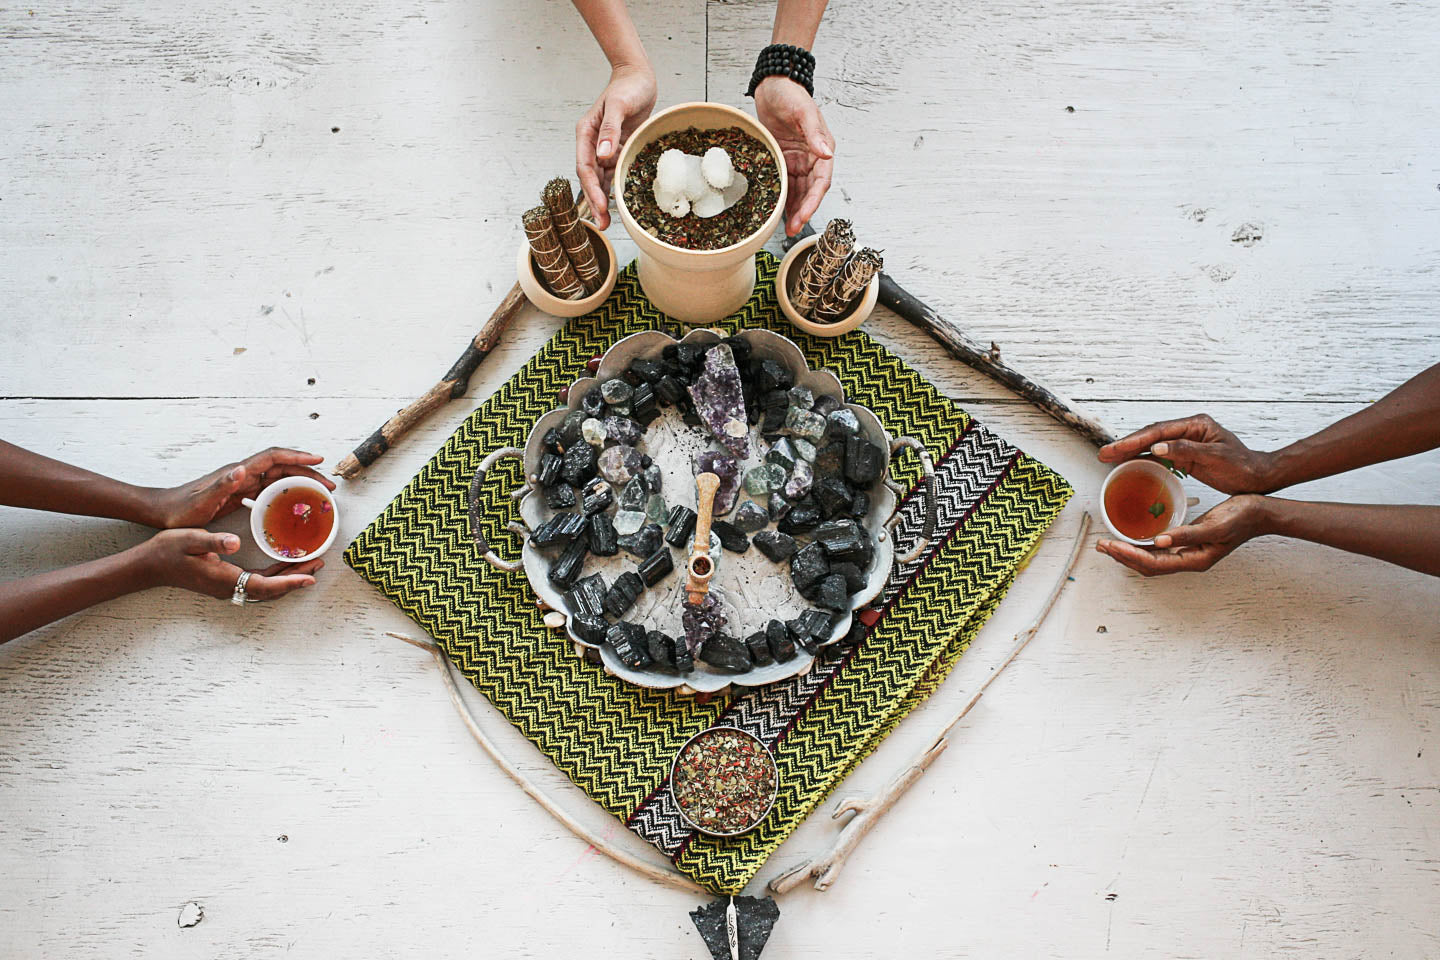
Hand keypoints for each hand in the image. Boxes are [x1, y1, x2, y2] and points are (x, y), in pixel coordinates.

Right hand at [135, 529, 323, 600]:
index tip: (310, 578)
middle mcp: (228, 588)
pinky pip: (256, 583)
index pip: (263, 585)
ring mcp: (226, 587)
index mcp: (223, 578)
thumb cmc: (166, 552)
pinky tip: (284, 564)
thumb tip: (235, 542)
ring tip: (309, 564)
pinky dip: (275, 576)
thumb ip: (212, 542)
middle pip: (270, 590)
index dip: (288, 583)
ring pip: (265, 588)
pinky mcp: (225, 582)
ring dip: (288, 578)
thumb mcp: (188, 540)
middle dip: (296, 579)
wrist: (147, 566)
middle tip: (319, 564)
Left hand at [147, 447, 334, 528]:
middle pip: (282, 467)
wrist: (162, 512)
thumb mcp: (201, 502)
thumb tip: (241, 469)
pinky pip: (269, 489)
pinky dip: (286, 492)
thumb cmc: (180, 510)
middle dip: (308, 473)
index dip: (297, 457)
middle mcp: (242, 474)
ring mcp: (241, 483)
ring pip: (278, 477)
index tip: (318, 461)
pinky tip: (292, 504)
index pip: (273, 458)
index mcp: (237, 473)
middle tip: (328, 486)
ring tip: (318, 494)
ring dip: (300, 482)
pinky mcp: (239, 493)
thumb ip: (221, 486)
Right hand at [576, 64, 656, 228]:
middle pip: (590, 179)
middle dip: (595, 202)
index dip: (591, 189)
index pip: (585, 167)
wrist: (638, 76)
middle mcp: (593, 144)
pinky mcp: (619, 150)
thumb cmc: (627, 87)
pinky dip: (616, 189)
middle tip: (602, 225)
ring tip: (609, 222)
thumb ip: (610, 130)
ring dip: (604, 200)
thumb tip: (602, 155)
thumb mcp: (618, 105)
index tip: (600, 206)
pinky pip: (615, 174)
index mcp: (586, 134)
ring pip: (601, 180)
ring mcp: (605, 149)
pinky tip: (621, 204)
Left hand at [753, 76, 834, 235]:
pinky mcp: (784, 159)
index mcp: (822, 147)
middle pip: (810, 191)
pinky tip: (776, 210)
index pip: (821, 181)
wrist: (773, 84)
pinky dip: (783, 197)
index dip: (813, 201)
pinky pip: (785, 183)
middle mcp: (812, 157)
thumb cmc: (791, 94)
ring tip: (785, 227)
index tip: (804, 215)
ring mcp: (798, 160)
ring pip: (798, 191)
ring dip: (793, 209)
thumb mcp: (803, 112)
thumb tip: (827, 152)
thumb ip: (814, 134)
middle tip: (793, 228)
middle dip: (802, 211)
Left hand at [1097, 494, 1270, 575]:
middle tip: (1102, 545)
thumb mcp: (1215, 525)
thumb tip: (1160, 541)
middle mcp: (1189, 560)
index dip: (1129, 556)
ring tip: (1109, 543)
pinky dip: (1141, 545)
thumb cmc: (1243, 517)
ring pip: (1151, 559)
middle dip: (1123, 556)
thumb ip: (1187, 535)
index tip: (1110, 546)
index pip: (1154, 564)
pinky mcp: (1188, 543)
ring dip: (1129, 552)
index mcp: (1195, 559)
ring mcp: (1188, 553)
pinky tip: (1133, 537)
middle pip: (1148, 566)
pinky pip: (1159, 550)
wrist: (1260, 512)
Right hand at [1098, 414, 1274, 494]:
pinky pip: (1160, 454)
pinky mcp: (1187, 454)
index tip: (1115, 449)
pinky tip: (1131, 464)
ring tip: (1110, 458)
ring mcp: (1187, 441)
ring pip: (1152, 443)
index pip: (1158, 431)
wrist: (1259, 476)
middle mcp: (1189, 430)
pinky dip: (1144, 459)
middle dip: (1126, 444)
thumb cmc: (1243, 467)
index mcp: (1196, 425)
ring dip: (1131, 451)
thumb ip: (1185, 450)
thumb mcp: (1214, 458)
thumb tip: (1157, 447)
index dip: (1134, 440)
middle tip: (1104, 453)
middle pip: (1151, 434)